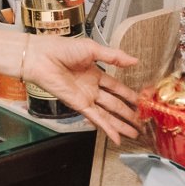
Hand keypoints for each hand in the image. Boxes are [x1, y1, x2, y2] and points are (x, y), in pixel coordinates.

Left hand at [21, 35, 140, 141]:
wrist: (42, 57)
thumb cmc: (61, 49)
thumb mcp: (93, 49)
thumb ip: (114, 56)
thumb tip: (134, 60)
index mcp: (95, 73)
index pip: (117, 87)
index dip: (129, 94)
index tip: (141, 101)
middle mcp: (91, 87)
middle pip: (115, 103)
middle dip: (129, 113)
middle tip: (142, 121)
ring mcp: (86, 97)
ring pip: (108, 114)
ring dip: (121, 124)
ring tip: (135, 132)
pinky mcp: (79, 105)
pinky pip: (96, 118)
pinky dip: (107, 128)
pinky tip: (117, 136)